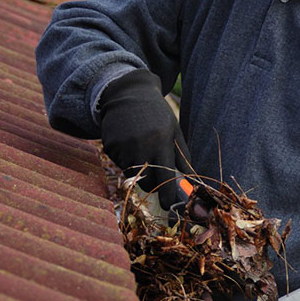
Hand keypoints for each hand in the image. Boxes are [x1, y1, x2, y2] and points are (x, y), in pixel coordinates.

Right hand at [99, 69, 190, 208]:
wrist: (128, 93)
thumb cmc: (157, 114)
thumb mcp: (174, 131)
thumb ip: (182, 157)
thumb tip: (190, 182)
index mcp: (161, 142)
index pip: (166, 176)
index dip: (168, 195)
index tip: (170, 207)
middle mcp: (141, 145)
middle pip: (147, 182)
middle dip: (153, 185)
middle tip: (157, 177)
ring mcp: (123, 146)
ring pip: (133, 175)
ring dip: (140, 171)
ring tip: (143, 150)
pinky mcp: (109, 146)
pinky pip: (119, 164)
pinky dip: (126, 160)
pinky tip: (130, 144)